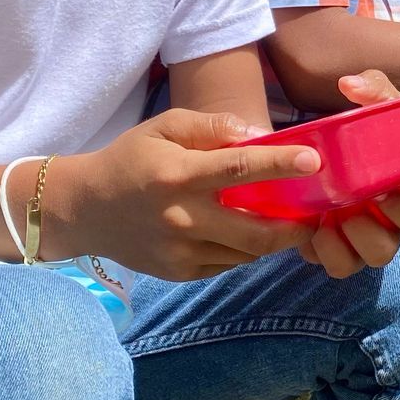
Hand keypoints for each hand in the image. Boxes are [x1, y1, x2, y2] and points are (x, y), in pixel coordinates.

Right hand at [51, 108, 320, 279]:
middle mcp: (181, 218)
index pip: (238, 168)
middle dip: (294, 227)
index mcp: (177, 175)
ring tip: (289, 223)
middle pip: (255, 232)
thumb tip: (259, 136)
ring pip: (246, 253)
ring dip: (272, 240)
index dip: (280, 165)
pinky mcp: (180, 272)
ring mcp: (181, 251)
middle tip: (314, 215)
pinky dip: (245, 250)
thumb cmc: (131, 160)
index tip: (313, 161)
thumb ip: (211, 127)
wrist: (84, 209)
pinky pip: (228, 264)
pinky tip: (249, 233)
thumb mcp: (164, 127)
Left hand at [297, 72, 399, 279]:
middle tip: (350, 204)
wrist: (322, 149)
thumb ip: (374, 90)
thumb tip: (350, 86)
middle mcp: (389, 226)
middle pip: (390, 251)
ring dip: (344, 241)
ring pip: (361, 262)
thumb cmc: (364, 130)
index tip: (382, 188)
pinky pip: (331, 264)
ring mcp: (362, 242)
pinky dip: (319, 248)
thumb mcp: (375, 105)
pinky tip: (310, 221)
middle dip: (369, 230)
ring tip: (327, 213)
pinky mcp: (334, 251)